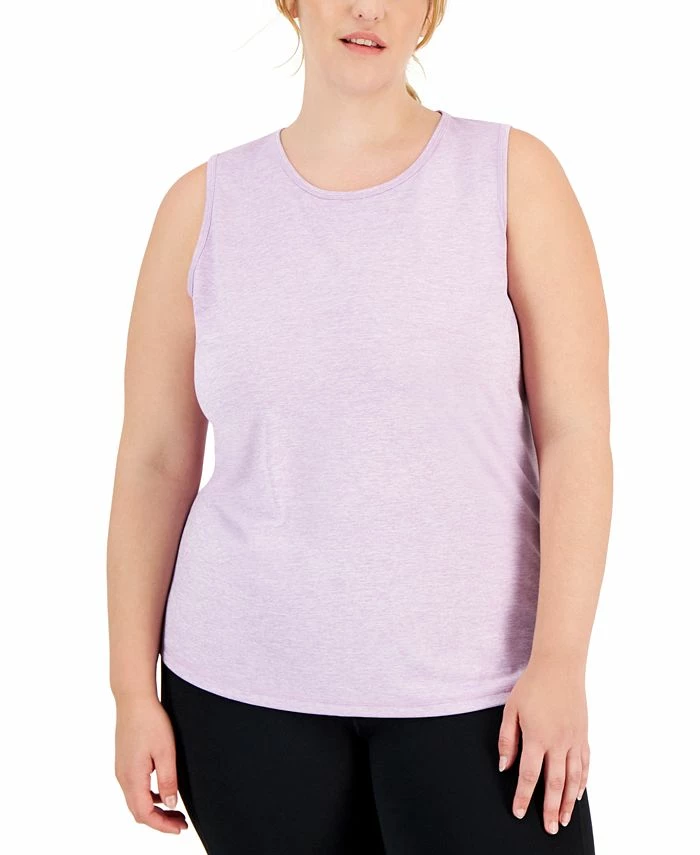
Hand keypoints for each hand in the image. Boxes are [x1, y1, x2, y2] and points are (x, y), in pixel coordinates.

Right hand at [114, 693, 188, 834]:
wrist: (133, 699)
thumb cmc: (151, 721)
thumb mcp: (166, 751)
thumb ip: (168, 780)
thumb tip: (171, 804)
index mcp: (132, 777)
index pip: (145, 814)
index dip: (163, 825)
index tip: (180, 829)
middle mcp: (123, 777)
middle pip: (138, 811)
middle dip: (159, 821)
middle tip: (180, 823)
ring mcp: (121, 769)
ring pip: (136, 800)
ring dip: (154, 809)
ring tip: (175, 811)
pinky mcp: (124, 761)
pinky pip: (135, 788)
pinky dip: (149, 796)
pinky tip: (164, 790)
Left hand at [497, 657, 589, 834]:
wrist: (559, 667)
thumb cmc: (533, 686)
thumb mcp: (511, 709)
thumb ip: (507, 739)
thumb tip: (504, 765)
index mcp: (537, 737)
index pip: (528, 775)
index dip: (523, 796)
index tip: (519, 811)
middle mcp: (558, 742)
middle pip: (554, 784)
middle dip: (550, 809)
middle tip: (548, 828)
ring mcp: (573, 740)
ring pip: (573, 779)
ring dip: (568, 802)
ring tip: (564, 820)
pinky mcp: (583, 735)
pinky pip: (585, 765)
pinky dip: (582, 783)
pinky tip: (578, 795)